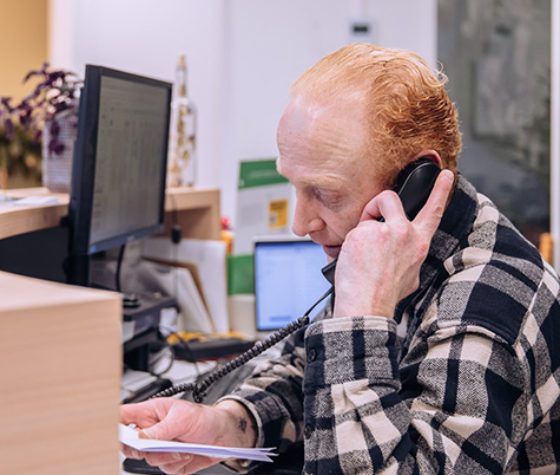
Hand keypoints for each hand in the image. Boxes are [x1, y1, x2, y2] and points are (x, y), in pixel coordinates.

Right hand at [120, 398, 255, 474]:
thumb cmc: (204, 418)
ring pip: (147, 459)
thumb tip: (141, 437)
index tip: (114, 431)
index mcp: (151, 413)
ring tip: (181, 446)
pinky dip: (176, 462)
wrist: (223, 435)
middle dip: (138, 447)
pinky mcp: (168, 462)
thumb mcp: (183, 417)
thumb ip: (162, 428)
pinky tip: (187, 453)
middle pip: (128, 443)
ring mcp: (159, 448)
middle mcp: (152, 431)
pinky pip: (164, 468)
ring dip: (165, 455)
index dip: (112, 423)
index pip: (123, 416)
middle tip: (150, 445)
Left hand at [333, 169, 453, 317]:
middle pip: (390, 199)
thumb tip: (395, 250)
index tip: (446, 174)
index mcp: (418, 244)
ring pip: (368, 216)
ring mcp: (385, 231)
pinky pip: (352, 231)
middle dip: (378, 203)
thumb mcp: (409, 276)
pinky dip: (348, 244)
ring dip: (361, 228)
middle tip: (371, 217)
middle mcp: (405, 234)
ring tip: (360, 253)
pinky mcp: (364, 233)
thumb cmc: (383, 294)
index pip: (433, 211)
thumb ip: (406, 255)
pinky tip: (352, 260)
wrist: (367, 306)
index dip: (441, 191)